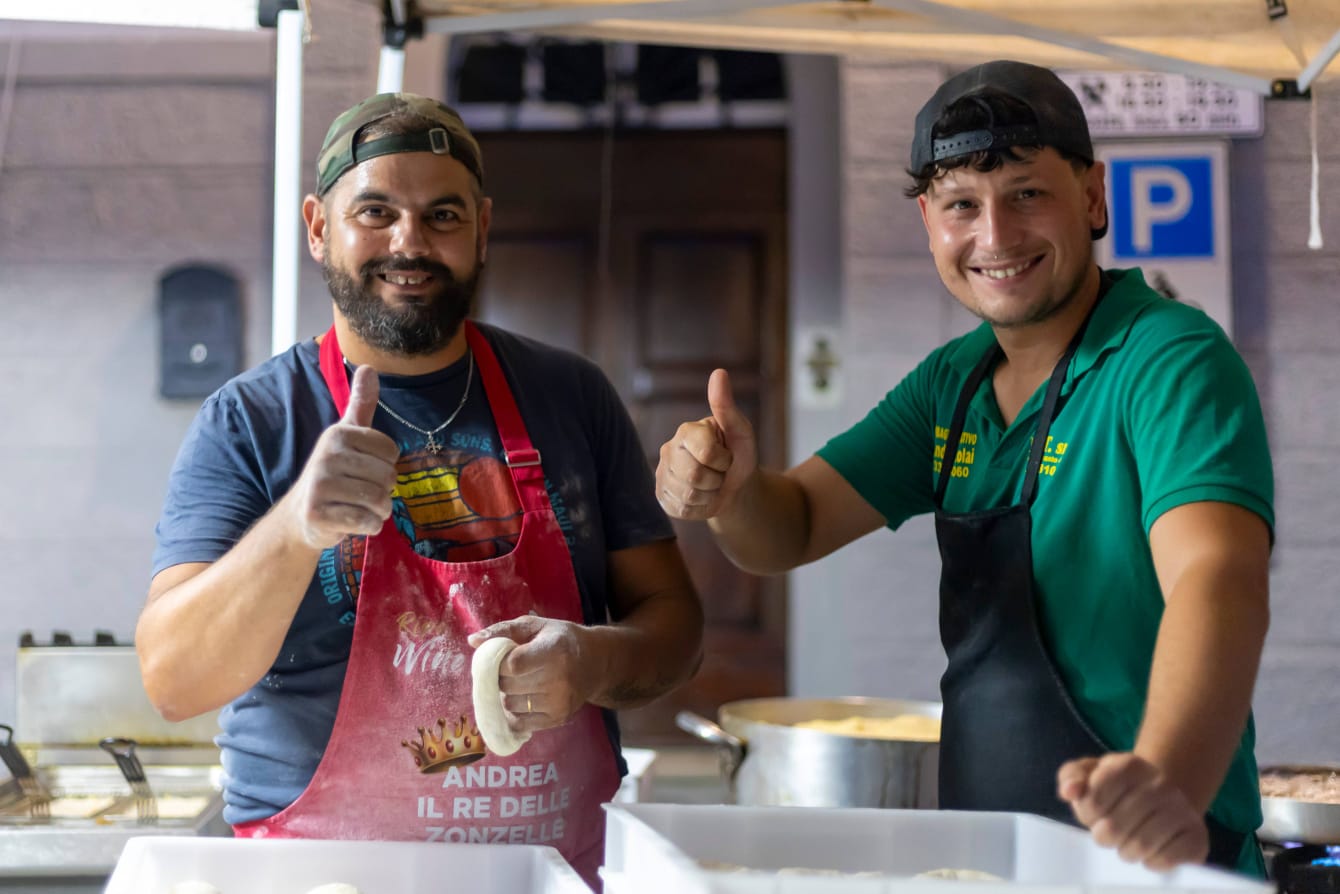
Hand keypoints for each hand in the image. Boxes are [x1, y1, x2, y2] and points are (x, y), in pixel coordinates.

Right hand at [284, 364, 400, 548]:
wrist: (301, 516)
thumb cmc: (334, 473)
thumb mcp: (347, 436)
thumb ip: (361, 404)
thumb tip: (369, 366)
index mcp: (338, 434)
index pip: (391, 452)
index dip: (385, 466)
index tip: (364, 469)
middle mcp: (327, 455)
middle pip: (387, 477)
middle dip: (383, 491)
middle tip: (361, 492)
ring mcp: (320, 485)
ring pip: (379, 500)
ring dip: (378, 510)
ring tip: (359, 506)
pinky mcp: (319, 514)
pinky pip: (366, 521)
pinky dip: (368, 526)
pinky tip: (353, 521)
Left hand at [468, 615, 594, 734]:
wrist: (597, 663)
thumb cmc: (560, 640)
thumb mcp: (536, 626)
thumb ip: (503, 631)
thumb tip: (472, 641)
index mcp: (554, 650)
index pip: (513, 664)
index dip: (500, 663)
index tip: (503, 658)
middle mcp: (560, 678)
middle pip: (508, 686)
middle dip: (501, 679)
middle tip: (509, 671)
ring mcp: (559, 702)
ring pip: (510, 705)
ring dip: (507, 695)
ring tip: (520, 684)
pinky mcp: (558, 719)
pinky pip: (520, 723)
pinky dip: (515, 712)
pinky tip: (525, 698)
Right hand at [655, 368, 757, 519]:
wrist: (735, 488)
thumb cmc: (738, 454)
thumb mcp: (740, 431)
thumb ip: (726, 406)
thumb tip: (719, 372)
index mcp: (686, 431)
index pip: (705, 452)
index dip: (723, 459)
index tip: (726, 455)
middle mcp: (668, 450)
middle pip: (694, 475)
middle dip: (716, 479)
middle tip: (719, 472)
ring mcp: (662, 475)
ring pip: (689, 494)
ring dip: (710, 494)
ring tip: (712, 484)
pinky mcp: (662, 497)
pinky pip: (682, 509)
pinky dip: (700, 508)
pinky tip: (702, 497)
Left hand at [1058, 753, 1208, 870]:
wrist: (1161, 797)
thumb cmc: (1115, 788)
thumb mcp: (1088, 774)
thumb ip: (1071, 777)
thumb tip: (1070, 791)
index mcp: (1128, 765)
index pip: (1093, 802)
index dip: (1087, 814)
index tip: (1094, 812)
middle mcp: (1160, 784)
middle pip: (1114, 828)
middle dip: (1104, 836)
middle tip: (1109, 832)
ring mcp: (1182, 809)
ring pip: (1140, 846)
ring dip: (1126, 851)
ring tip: (1127, 842)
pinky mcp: (1197, 837)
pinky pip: (1166, 860)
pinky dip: (1151, 862)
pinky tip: (1150, 850)